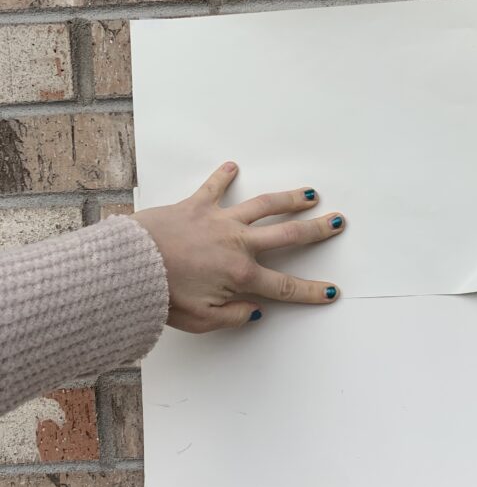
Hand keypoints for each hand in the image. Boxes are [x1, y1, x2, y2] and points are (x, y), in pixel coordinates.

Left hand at [132, 162, 343, 332]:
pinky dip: (223, 176)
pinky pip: (213, 188)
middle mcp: (238, 244)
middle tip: (336, 222)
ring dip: (288, 199)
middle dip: (316, 230)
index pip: (285, 286)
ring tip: (308, 194)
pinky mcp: (196, 206)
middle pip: (288, 235)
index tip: (331, 291)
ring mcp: (219, 221)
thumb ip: (233, 316)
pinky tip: (232, 166)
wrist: (130, 266)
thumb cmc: (162, 295)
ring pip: (263, 206)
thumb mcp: (202, 320)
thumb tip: (253, 311)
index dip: (311, 291)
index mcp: (241, 275)